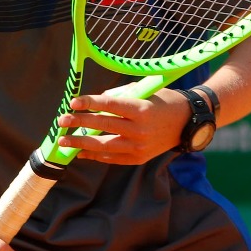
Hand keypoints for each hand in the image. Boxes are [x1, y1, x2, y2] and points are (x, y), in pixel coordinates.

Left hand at [58, 90, 191, 164]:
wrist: (188, 123)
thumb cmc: (164, 102)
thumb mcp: (144, 92)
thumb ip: (119, 96)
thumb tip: (94, 104)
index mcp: (141, 109)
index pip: (109, 105)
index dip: (89, 103)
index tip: (73, 102)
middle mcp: (140, 129)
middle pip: (103, 125)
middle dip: (80, 122)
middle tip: (62, 120)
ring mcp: (139, 146)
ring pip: (104, 145)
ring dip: (81, 143)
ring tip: (64, 140)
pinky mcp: (139, 158)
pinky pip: (112, 158)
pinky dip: (95, 155)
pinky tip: (81, 152)